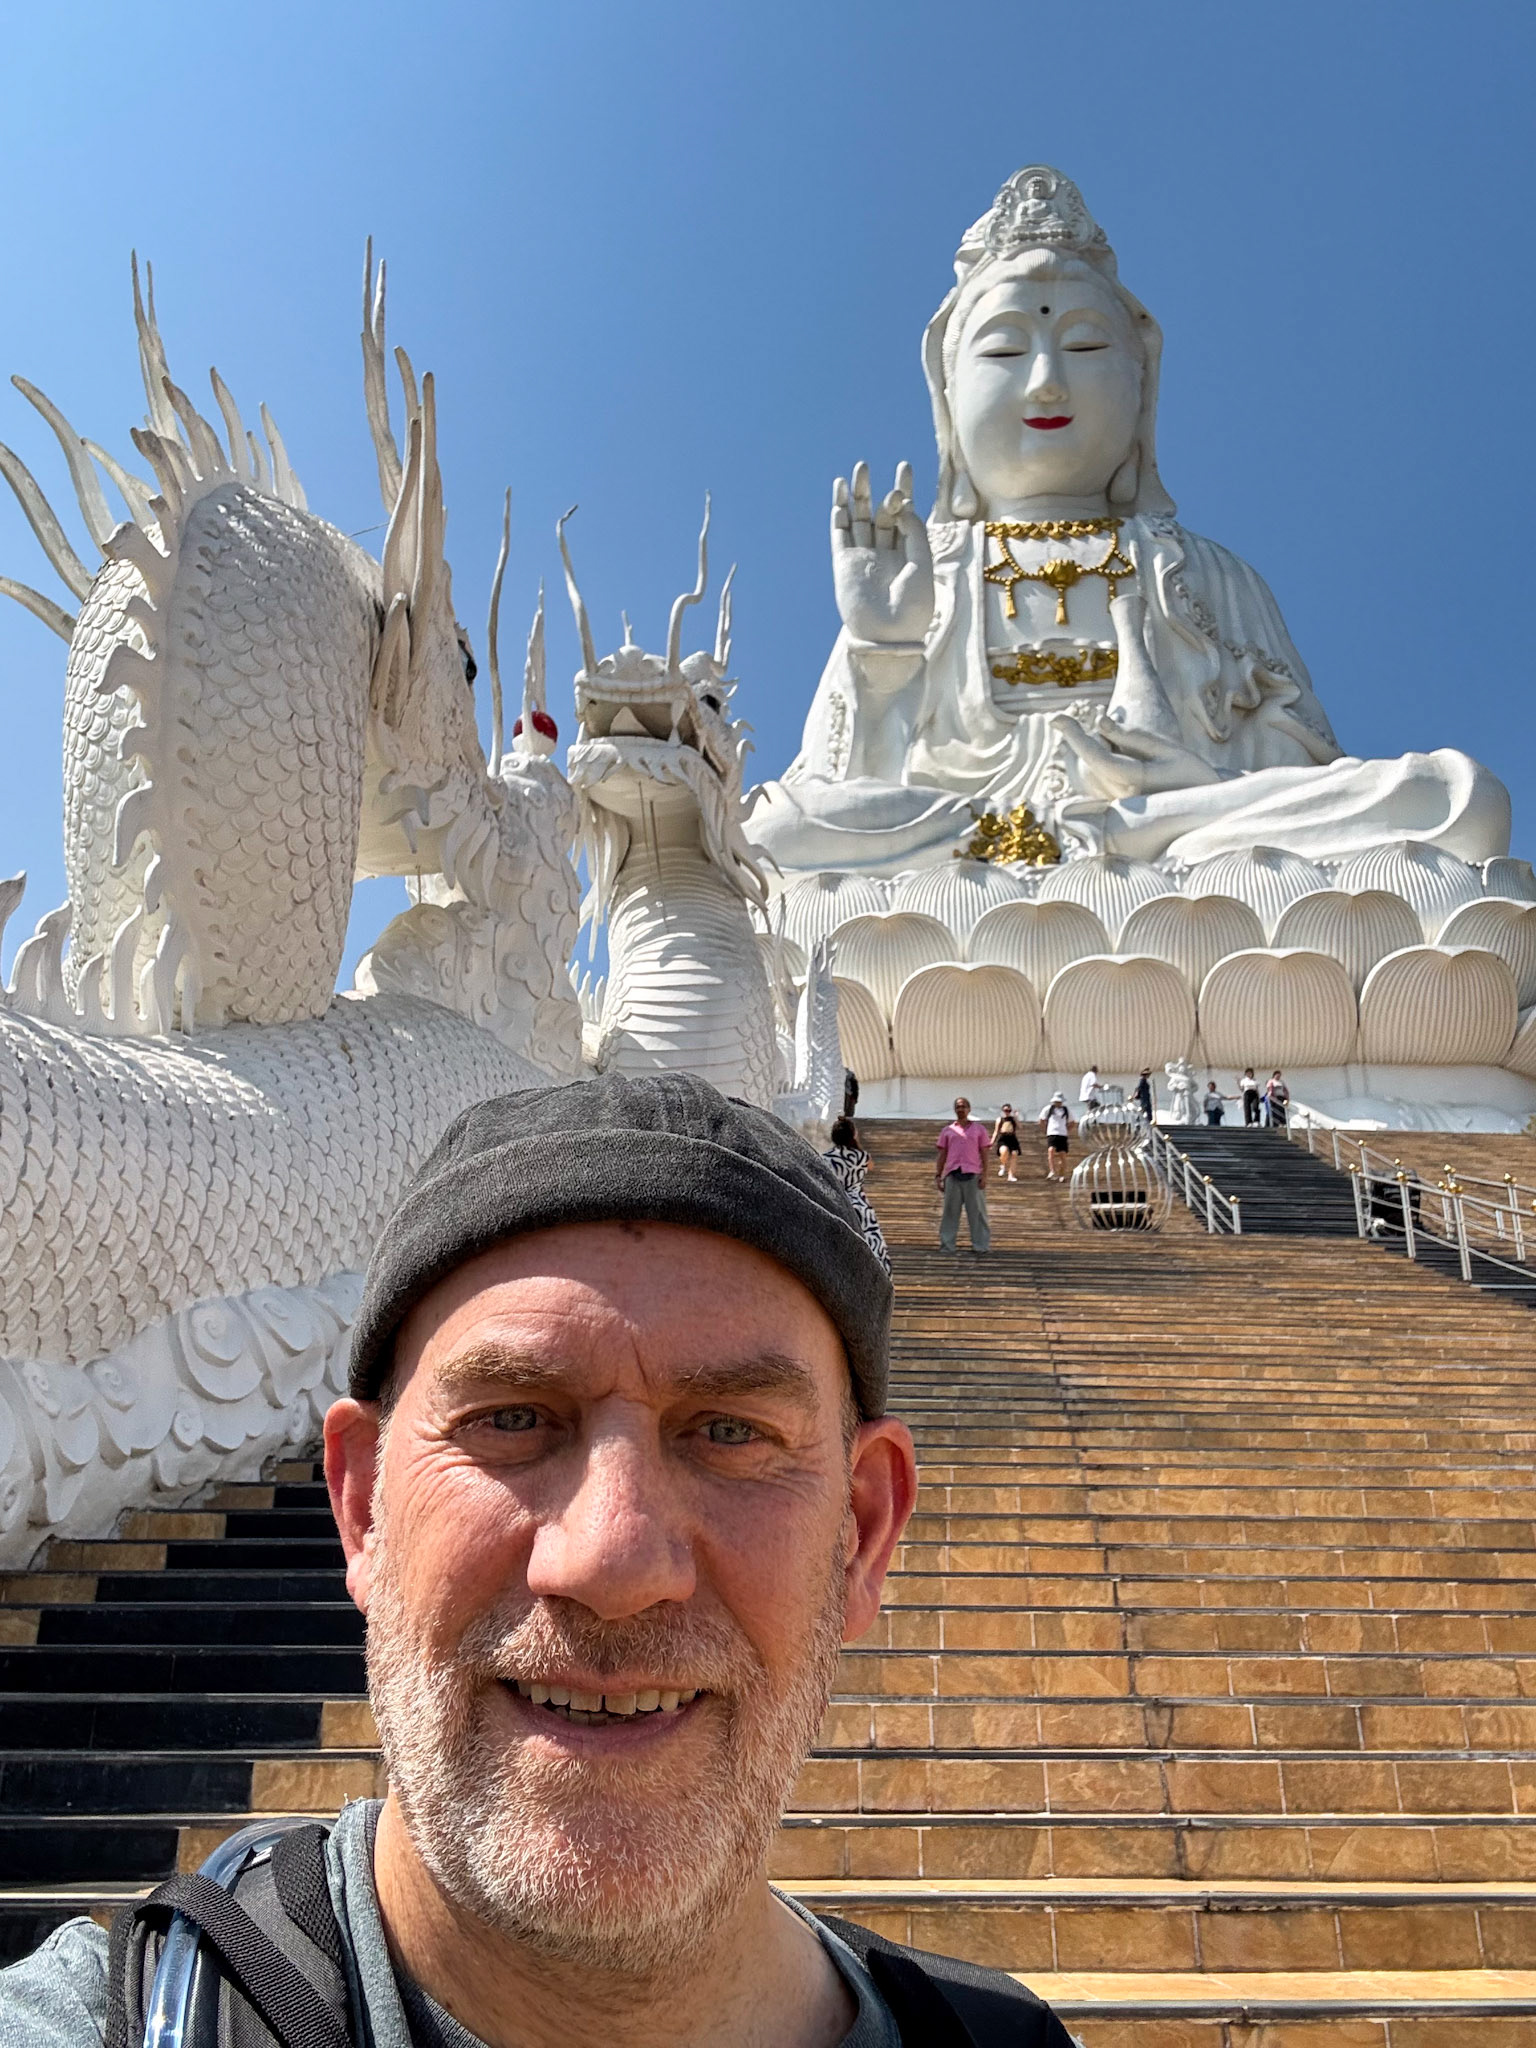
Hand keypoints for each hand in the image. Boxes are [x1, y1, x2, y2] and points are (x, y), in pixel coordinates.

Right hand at [831, 460, 933, 644]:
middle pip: (880, 513)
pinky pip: (840, 534)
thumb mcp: (922, 562)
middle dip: (877, 489)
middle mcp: (884, 553)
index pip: (904, 515)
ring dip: (857, 494)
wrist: (890, 635)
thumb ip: (914, 530)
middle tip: (872, 465)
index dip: (904, 491)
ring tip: (858, 469)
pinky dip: (839, 513)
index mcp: (907, 554)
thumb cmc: (913, 605)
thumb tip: (902, 505)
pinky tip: (840, 493)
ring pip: (858, 519)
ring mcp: (863, 558)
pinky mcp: (844, 564)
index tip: (904, 467)